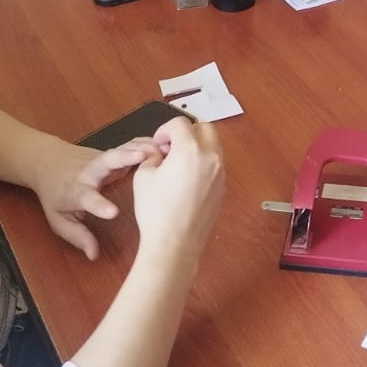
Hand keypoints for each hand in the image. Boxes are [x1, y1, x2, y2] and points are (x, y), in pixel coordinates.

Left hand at [30, 137, 161, 259]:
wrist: (48, 162)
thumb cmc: (55, 195)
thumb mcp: (59, 219)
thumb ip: (77, 236)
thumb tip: (94, 255)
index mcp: (76, 191)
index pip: (87, 198)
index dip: (99, 205)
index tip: (114, 213)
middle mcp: (91, 171)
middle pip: (106, 161)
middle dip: (124, 157)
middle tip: (143, 156)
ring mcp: (103, 158)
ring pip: (121, 149)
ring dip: (142, 148)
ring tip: (165, 150)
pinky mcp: (113, 151)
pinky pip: (130, 145)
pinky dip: (147, 143)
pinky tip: (165, 144)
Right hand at [130, 117, 224, 260]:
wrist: (174, 243)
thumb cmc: (155, 210)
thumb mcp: (143, 176)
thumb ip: (152, 156)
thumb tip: (159, 153)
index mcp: (190, 150)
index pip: (181, 124)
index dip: (165, 130)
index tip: (157, 144)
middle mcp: (211, 157)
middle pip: (205, 128)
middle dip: (187, 132)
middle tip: (170, 147)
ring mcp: (220, 174)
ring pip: (214, 146)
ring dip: (197, 147)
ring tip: (177, 164)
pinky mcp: (222, 189)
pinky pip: (216, 166)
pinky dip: (203, 163)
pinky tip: (187, 180)